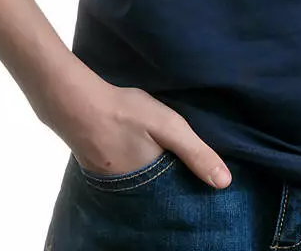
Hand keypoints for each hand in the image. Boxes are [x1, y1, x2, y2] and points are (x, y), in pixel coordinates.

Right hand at [35, 64, 232, 189]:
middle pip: (159, 191)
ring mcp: (112, 181)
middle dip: (172, 182)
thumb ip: (196, 153)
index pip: (177, 196)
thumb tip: (224, 182)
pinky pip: (127, 173)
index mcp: (150, 186)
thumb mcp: (168, 127)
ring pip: (142, 181)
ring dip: (153, 173)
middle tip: (185, 165)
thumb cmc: (125, 113)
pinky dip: (137, 165)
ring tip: (166, 158)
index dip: (190, 187)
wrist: (76, 103)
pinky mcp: (100, 167)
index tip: (205, 181)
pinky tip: (141, 151)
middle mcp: (130, 191)